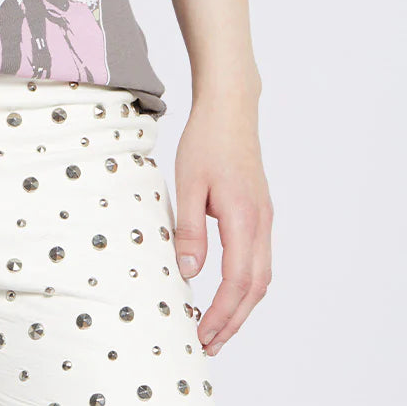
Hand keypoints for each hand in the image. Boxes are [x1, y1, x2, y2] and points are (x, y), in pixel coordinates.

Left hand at [172, 96, 273, 356]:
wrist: (230, 108)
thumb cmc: (206, 140)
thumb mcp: (188, 183)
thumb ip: (189, 229)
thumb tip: (189, 273)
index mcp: (243, 218)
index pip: (237, 281)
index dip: (221, 313)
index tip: (201, 333)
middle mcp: (261, 223)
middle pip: (255, 288)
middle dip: (233, 321)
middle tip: (208, 344)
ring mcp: (264, 218)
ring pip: (261, 276)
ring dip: (241, 306)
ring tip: (217, 327)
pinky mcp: (260, 213)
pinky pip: (259, 260)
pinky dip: (245, 285)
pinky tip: (227, 292)